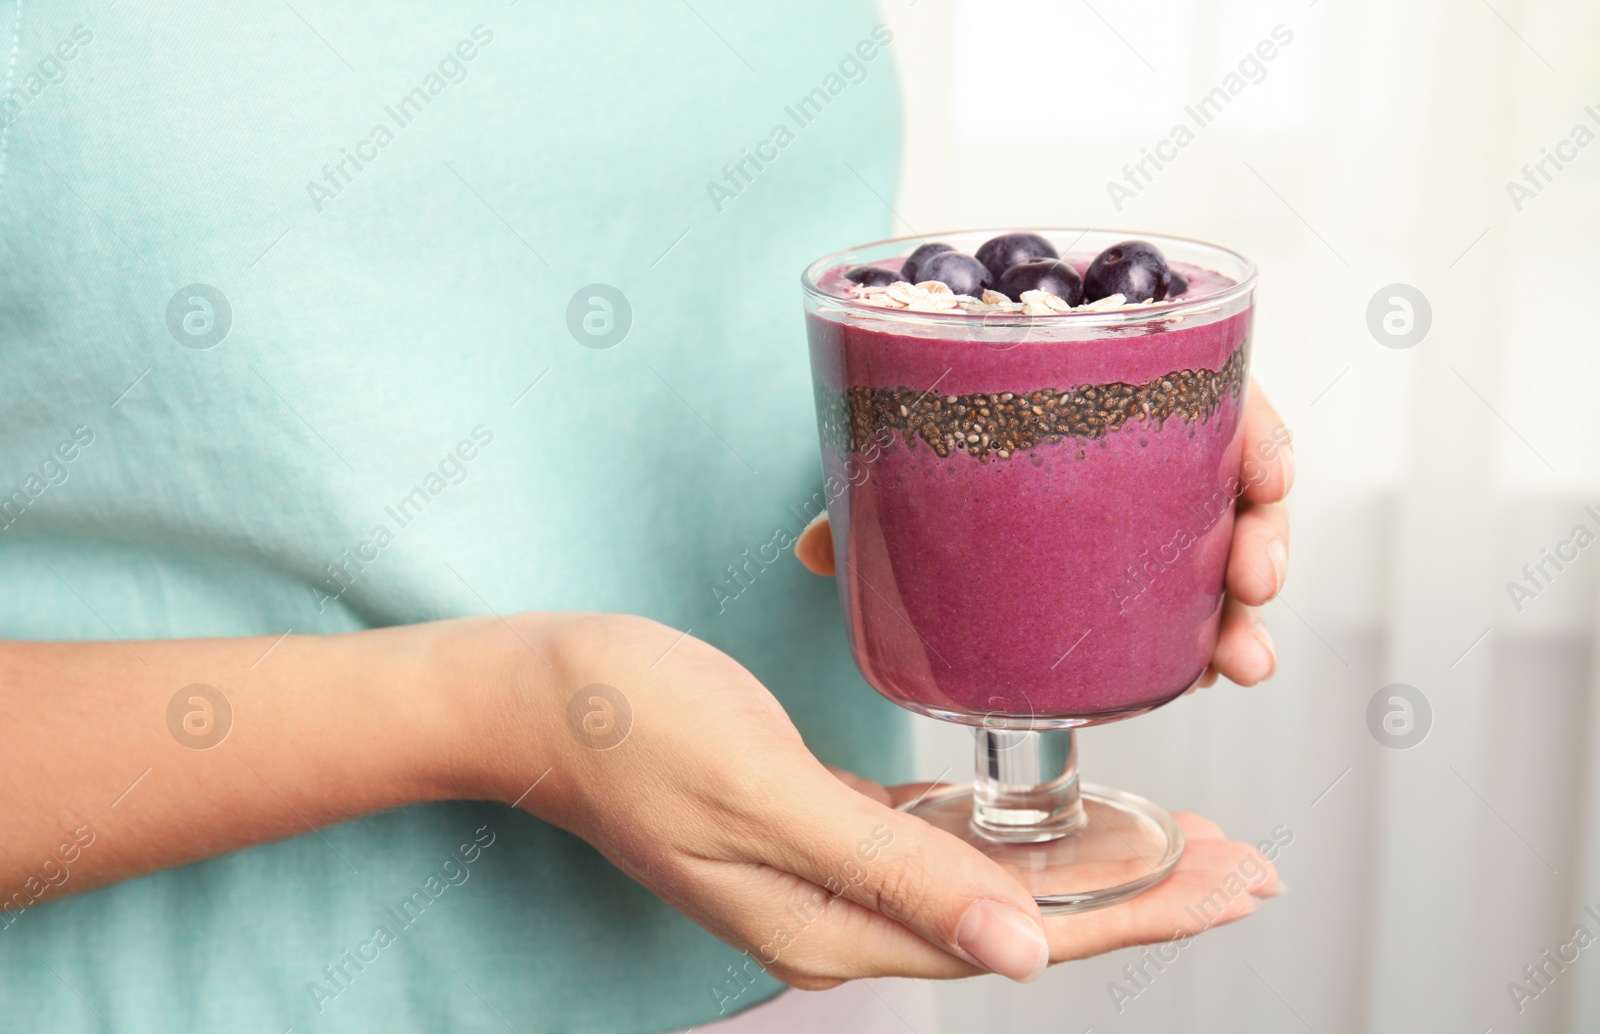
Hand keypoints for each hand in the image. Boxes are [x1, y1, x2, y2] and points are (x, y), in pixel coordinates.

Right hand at [471, 614, 1281, 988]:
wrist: (534, 695)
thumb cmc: (630, 728)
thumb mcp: (763, 795)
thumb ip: (892, 871)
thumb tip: (1025, 953)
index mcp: (831, 923)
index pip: (1021, 932)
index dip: (1135, 910)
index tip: (1231, 882)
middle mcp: (839, 912)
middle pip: (1022, 912)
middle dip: (1139, 891)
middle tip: (1242, 864)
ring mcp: (824, 871)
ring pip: (990, 878)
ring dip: (1087, 862)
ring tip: (1176, 843)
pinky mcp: (814, 822)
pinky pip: (938, 841)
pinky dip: (1012, 832)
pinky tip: (1057, 820)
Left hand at [796, 377, 1293, 688]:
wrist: (900, 422)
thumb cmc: (915, 414)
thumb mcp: (896, 438)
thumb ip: (866, 489)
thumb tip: (814, 552)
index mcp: (1097, 367)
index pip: (1209, 376)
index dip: (1253, 424)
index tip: (1270, 478)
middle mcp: (1135, 426)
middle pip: (1231, 467)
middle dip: (1261, 532)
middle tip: (1255, 583)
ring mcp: (1141, 493)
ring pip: (1223, 538)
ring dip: (1243, 604)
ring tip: (1241, 661)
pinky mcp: (1134, 553)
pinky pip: (1190, 586)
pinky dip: (1205, 629)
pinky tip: (1204, 668)